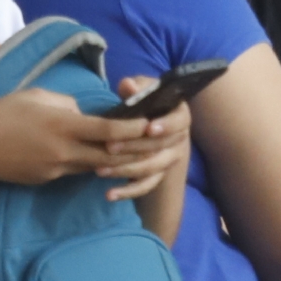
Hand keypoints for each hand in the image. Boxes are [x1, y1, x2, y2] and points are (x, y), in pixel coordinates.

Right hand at [0, 86, 167, 193]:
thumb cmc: (2, 114)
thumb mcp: (36, 96)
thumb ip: (66, 104)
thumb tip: (83, 113)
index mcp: (63, 126)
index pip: (108, 131)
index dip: (133, 130)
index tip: (151, 124)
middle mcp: (65, 151)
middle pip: (111, 155)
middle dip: (136, 150)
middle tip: (156, 143)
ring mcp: (58, 169)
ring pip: (96, 165)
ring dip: (117, 160)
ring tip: (138, 152)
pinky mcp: (50, 179)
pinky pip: (77, 170)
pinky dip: (92, 163)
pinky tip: (102, 157)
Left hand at [101, 77, 191, 200]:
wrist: (152, 123)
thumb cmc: (145, 102)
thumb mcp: (142, 89)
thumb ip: (136, 87)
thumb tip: (128, 85)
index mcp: (179, 115)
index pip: (178, 121)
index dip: (165, 125)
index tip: (148, 128)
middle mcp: (178, 139)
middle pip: (160, 148)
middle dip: (133, 148)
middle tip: (109, 147)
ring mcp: (169, 159)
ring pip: (151, 169)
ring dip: (126, 170)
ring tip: (100, 169)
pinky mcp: (158, 175)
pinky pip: (146, 186)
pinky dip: (128, 191)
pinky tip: (110, 194)